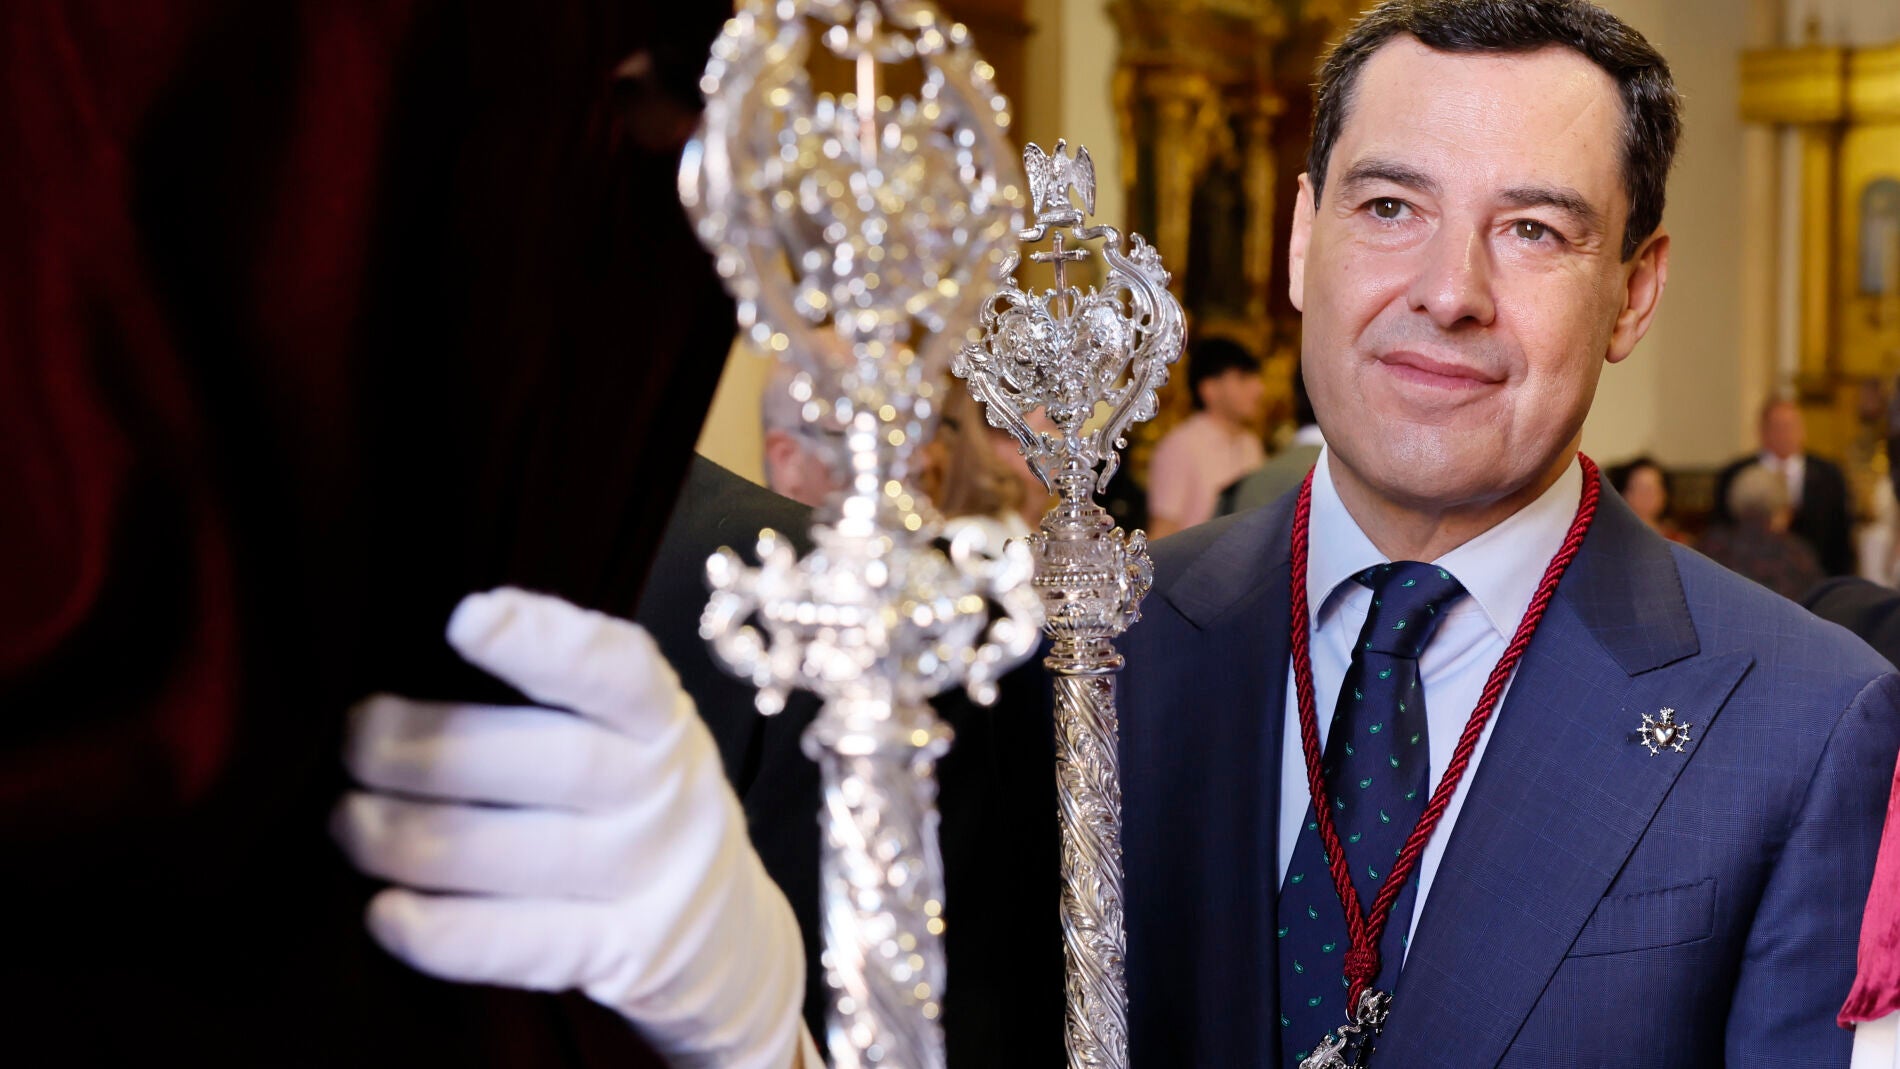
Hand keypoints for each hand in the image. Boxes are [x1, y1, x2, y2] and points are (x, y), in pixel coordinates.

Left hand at [335, 587, 814, 1068]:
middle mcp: (668, 792)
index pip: (616, 671)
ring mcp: (653, 878)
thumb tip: (400, 673)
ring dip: (419, 839)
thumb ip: (551, 704)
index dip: (545, 642)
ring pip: (530, 853)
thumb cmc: (633, 808)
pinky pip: (529, 942)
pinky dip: (450, 932)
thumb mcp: (626, 739)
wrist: (726, 933)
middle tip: (355, 742)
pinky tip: (385, 914)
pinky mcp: (627, 955)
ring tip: (349, 824)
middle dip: (439, 750)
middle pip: (557, 763)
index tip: (465, 618)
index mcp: (661, 720)